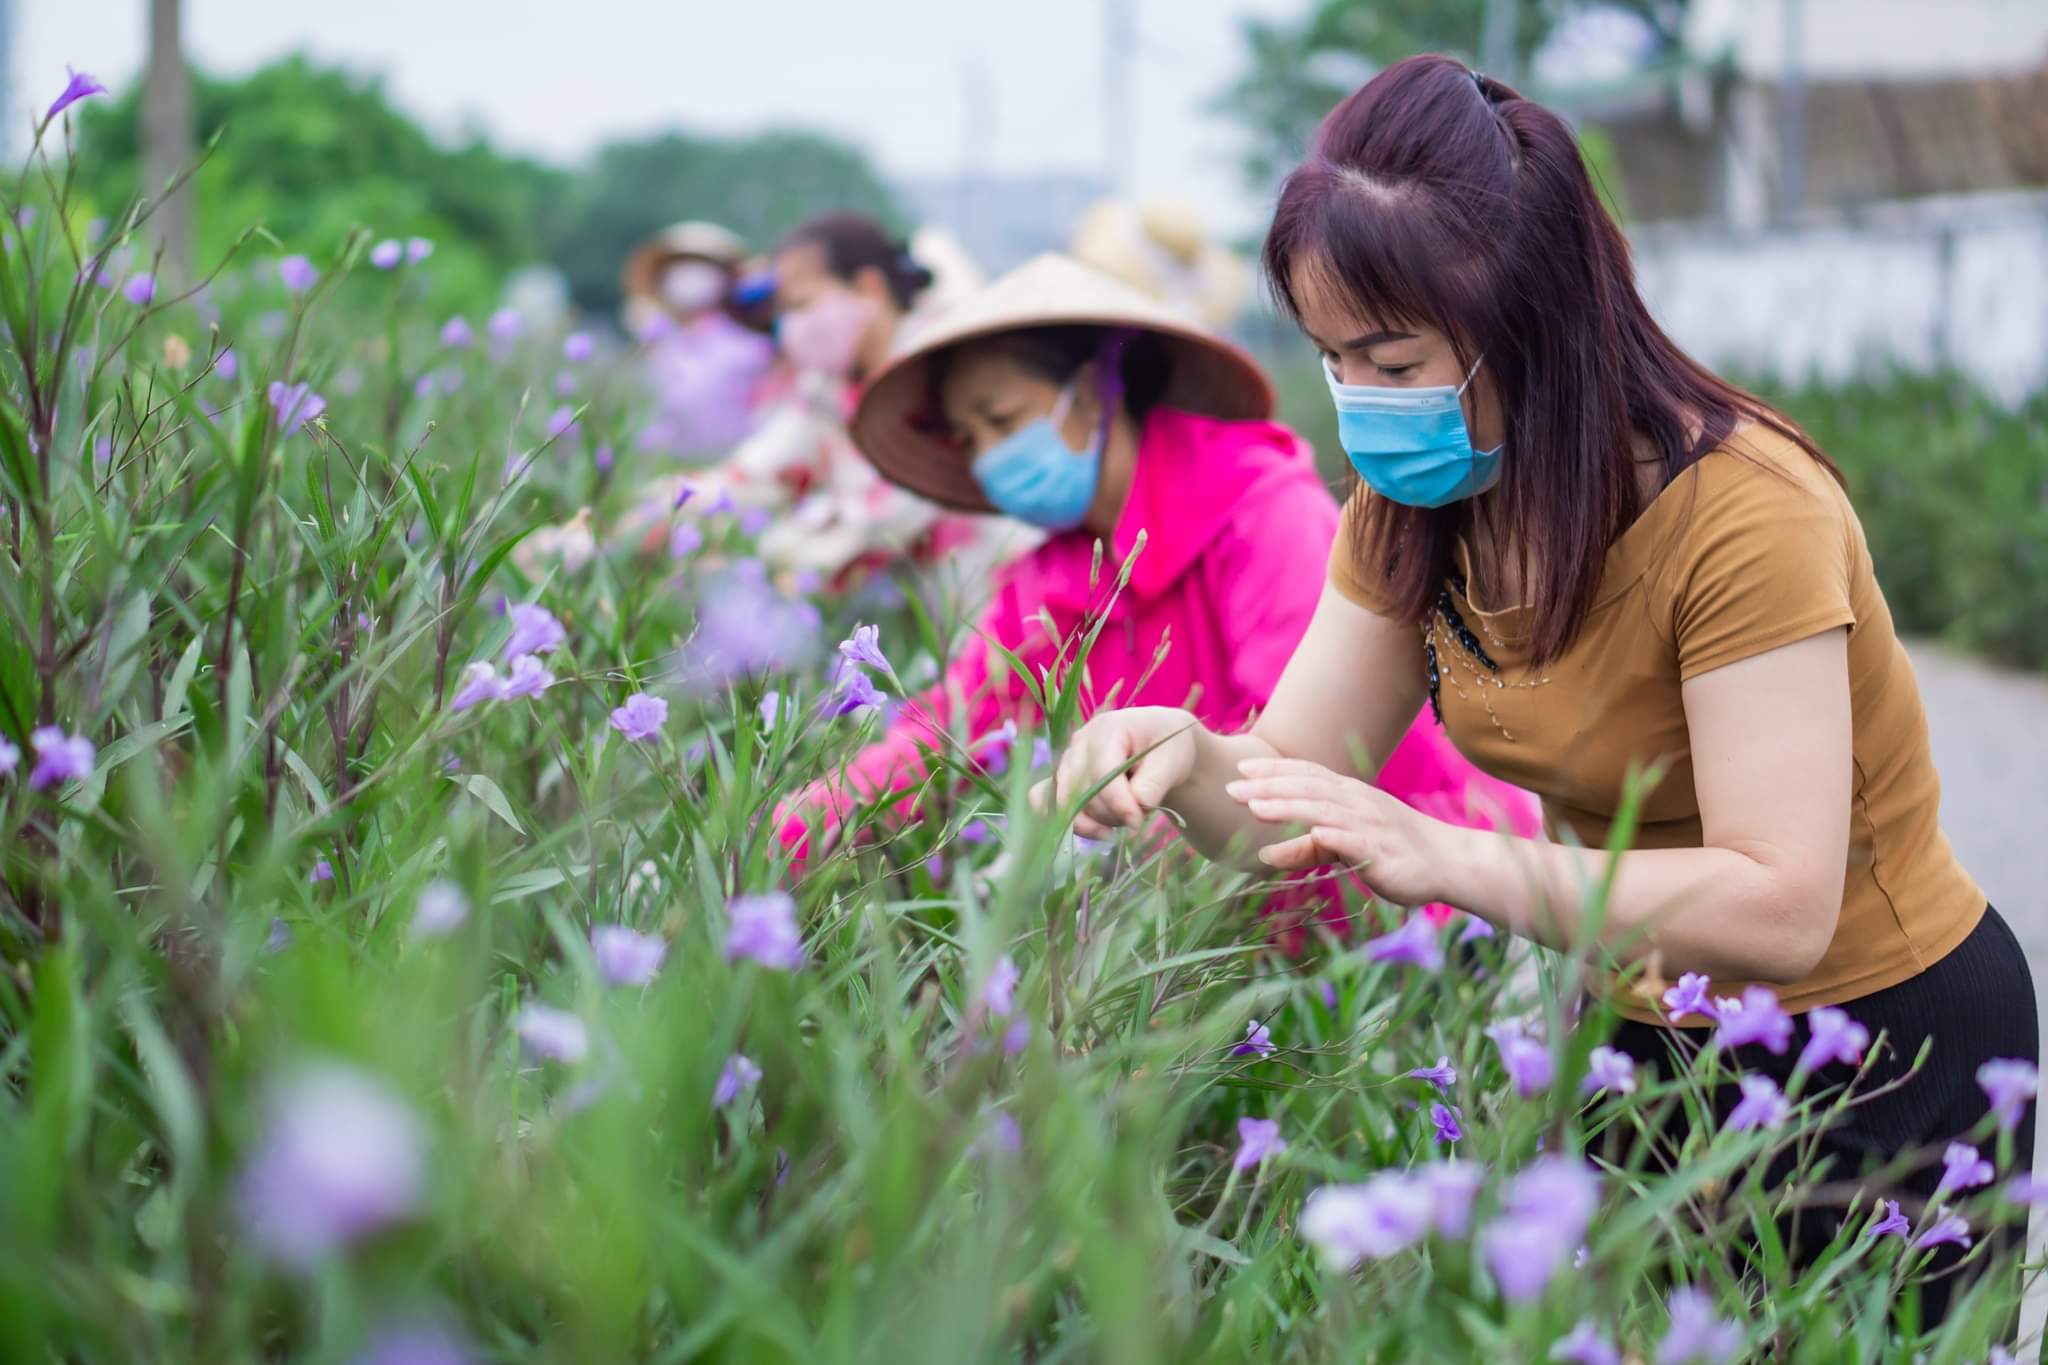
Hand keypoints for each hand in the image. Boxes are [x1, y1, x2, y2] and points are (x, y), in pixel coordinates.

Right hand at [1031, 707, 1200, 839]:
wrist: (1159, 745)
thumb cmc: (1168, 748)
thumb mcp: (1172, 763)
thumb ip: (1153, 786)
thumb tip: (1134, 811)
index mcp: (1108, 728)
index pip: (1102, 772)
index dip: (1119, 803)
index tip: (1138, 822)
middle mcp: (1080, 741)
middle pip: (1082, 791)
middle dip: (1112, 814)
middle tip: (1139, 817)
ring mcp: (1067, 759)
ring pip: (1065, 802)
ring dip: (1095, 821)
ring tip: (1122, 820)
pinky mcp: (1060, 777)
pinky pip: (1042, 800)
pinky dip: (1064, 819)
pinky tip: (1093, 829)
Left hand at [1225, 757, 1453, 906]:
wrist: (1448, 862)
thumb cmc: (1394, 851)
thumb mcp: (1344, 847)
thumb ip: (1306, 848)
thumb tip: (1265, 854)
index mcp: (1349, 795)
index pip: (1306, 774)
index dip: (1274, 769)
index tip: (1240, 766)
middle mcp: (1357, 803)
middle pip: (1308, 787)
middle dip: (1269, 785)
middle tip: (1232, 786)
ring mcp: (1370, 825)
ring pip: (1324, 811)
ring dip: (1289, 806)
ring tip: (1255, 808)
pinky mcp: (1381, 852)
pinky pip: (1354, 841)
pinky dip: (1331, 835)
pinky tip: (1312, 834)